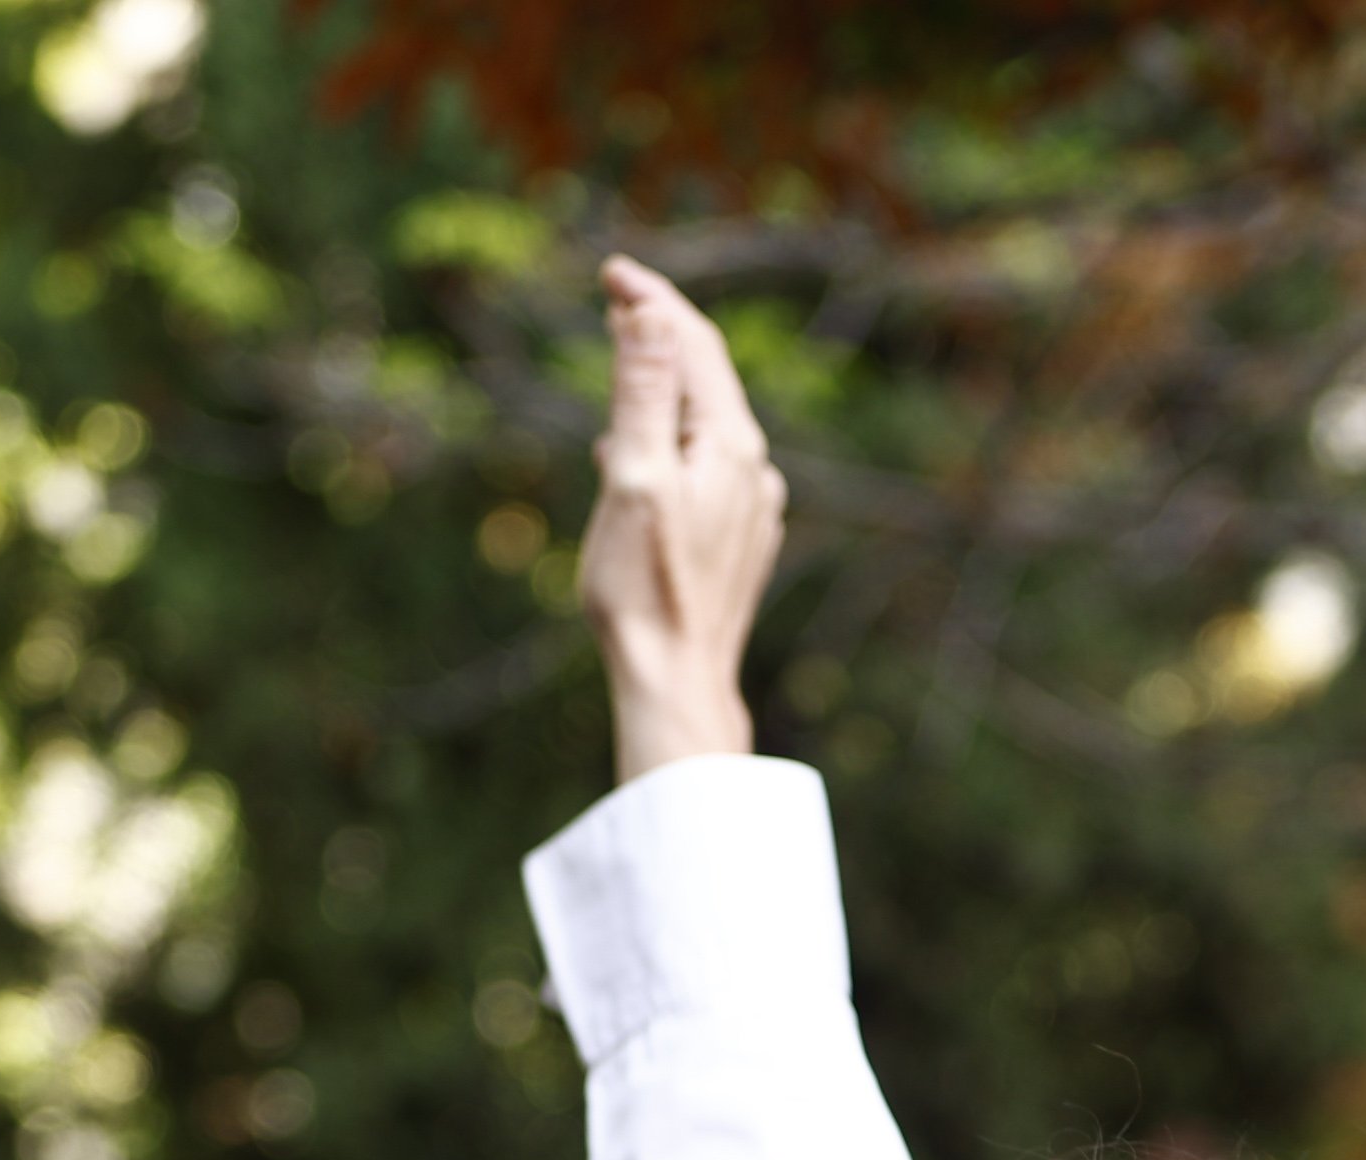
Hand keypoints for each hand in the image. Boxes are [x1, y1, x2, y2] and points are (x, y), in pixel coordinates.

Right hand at [579, 257, 783, 782]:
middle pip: (709, 377)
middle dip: (662, 332)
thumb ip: (645, 393)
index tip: (611, 271)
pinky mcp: (738, 539)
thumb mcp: (634, 478)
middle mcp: (753, 468)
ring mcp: (752, 506)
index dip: (653, 299)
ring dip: (666, 386)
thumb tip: (650, 317)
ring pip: (707, 422)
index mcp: (730, 445)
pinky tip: (641, 454)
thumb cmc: (644, 589)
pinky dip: (673, 437)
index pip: (694, 344)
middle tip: (617, 297)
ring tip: (625, 362)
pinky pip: (708, 466)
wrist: (678, 681)